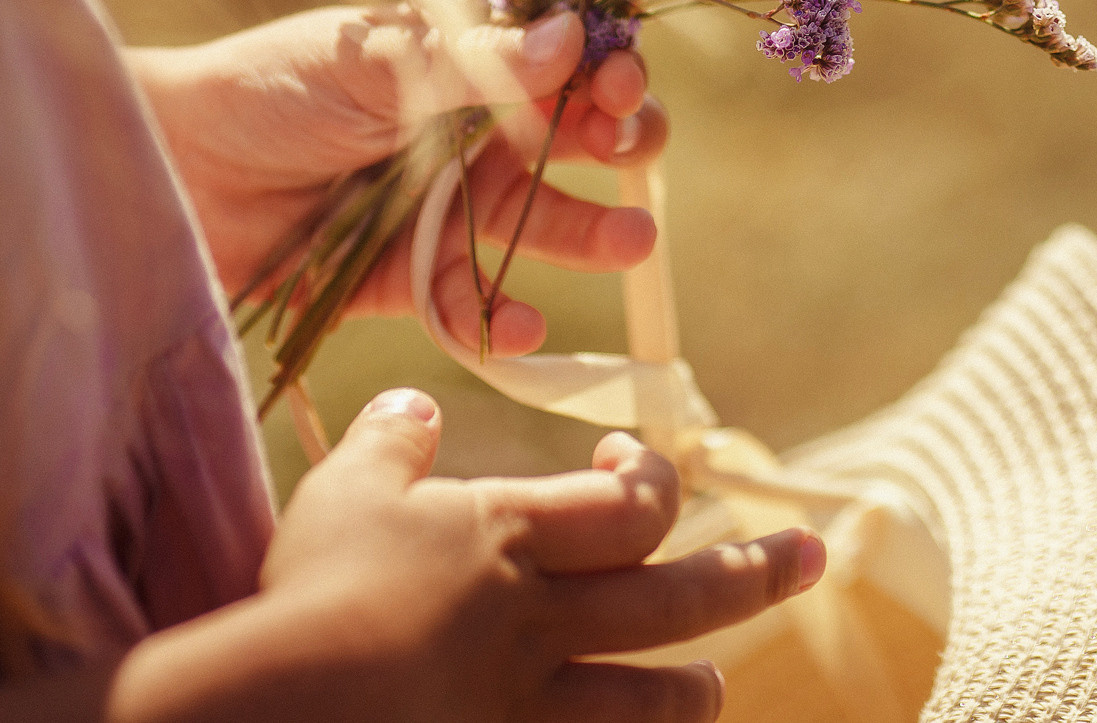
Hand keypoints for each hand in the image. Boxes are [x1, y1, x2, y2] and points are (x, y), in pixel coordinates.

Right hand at [114, 390, 823, 722]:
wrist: (284, 705)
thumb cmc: (313, 587)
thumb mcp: (345, 490)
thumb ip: (391, 441)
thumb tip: (418, 403)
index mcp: (515, 538)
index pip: (630, 508)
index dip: (653, 483)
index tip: (636, 465)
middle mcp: (543, 619)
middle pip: (675, 596)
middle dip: (753, 571)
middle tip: (813, 552)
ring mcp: (528, 702)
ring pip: (645, 697)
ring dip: (691, 688)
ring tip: (715, 684)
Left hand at [129, 8, 668, 352]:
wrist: (166, 174)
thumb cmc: (264, 90)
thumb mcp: (369, 62)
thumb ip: (471, 62)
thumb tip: (571, 42)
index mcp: (459, 61)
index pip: (561, 60)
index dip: (605, 67)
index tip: (617, 80)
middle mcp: (464, 133)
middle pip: (570, 141)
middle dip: (617, 143)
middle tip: (630, 150)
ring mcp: (440, 208)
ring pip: (537, 225)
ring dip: (588, 232)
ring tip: (630, 242)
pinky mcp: (405, 281)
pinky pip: (469, 304)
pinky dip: (501, 320)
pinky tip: (524, 326)